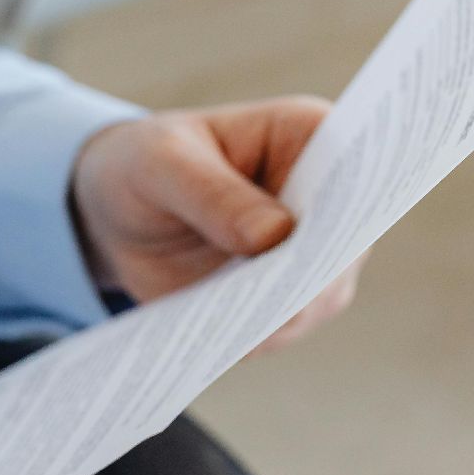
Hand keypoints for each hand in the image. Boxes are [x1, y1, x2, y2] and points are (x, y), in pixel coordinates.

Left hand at [70, 96, 362, 352]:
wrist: (119, 213)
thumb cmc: (147, 164)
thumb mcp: (162, 165)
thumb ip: (213, 194)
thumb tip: (275, 236)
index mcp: (310, 136)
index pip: (355, 168)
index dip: (349, 204)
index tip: (323, 236)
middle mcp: (328, 198)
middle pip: (346, 244)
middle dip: (313, 275)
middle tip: (276, 301)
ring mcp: (314, 254)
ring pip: (320, 296)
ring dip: (282, 314)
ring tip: (237, 326)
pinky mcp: (286, 298)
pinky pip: (282, 326)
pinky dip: (255, 335)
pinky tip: (221, 338)